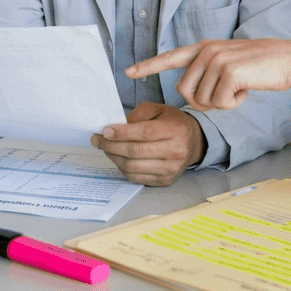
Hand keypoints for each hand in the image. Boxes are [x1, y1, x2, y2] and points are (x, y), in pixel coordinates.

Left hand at [90, 102, 205, 186]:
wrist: (193, 142)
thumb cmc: (172, 122)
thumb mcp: (157, 109)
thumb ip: (137, 116)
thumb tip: (114, 128)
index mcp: (176, 130)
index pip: (145, 133)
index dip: (122, 133)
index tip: (105, 131)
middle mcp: (176, 151)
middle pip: (136, 152)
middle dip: (111, 146)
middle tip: (98, 140)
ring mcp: (171, 169)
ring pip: (133, 167)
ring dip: (114, 157)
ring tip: (105, 148)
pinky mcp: (165, 181)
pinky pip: (136, 177)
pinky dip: (122, 168)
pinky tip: (118, 158)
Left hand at [125, 38, 290, 110]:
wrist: (288, 61)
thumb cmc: (260, 68)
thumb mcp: (228, 64)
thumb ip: (207, 72)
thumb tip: (190, 93)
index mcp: (203, 48)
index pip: (170, 58)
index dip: (149, 66)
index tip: (129, 72)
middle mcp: (206, 50)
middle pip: (185, 92)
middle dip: (203, 102)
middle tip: (226, 95)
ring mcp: (216, 60)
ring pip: (202, 101)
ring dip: (221, 103)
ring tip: (239, 87)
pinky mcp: (228, 72)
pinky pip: (219, 103)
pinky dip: (234, 104)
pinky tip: (247, 90)